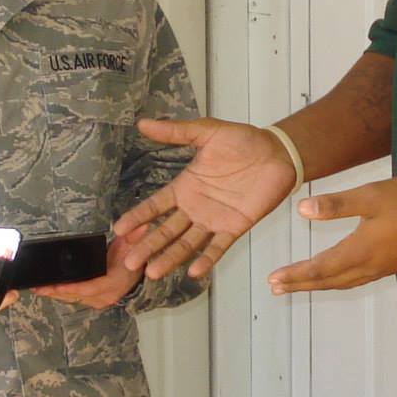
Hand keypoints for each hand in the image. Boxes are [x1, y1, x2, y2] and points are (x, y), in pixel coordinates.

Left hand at [33, 235, 142, 309]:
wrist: (136, 268)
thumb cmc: (133, 256)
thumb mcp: (133, 243)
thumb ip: (133, 236)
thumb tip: (140, 227)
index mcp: (115, 283)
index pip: (91, 288)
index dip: (73, 288)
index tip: (56, 286)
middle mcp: (106, 295)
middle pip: (78, 296)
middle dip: (57, 292)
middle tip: (39, 288)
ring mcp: (99, 299)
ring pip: (74, 299)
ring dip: (56, 295)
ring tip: (39, 289)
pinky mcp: (93, 299)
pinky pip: (75, 298)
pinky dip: (62, 294)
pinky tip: (49, 290)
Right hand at [113, 118, 298, 281]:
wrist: (278, 152)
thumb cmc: (243, 140)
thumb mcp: (206, 131)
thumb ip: (176, 132)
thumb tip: (143, 123)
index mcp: (185, 187)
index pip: (155, 206)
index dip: (138, 218)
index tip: (119, 230)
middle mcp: (195, 208)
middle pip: (166, 231)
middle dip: (148, 246)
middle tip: (130, 263)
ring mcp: (214, 220)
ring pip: (187, 243)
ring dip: (170, 257)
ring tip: (153, 273)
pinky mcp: (235, 227)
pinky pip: (218, 246)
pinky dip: (206, 259)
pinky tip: (193, 272)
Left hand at [269, 175, 396, 294]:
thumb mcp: (371, 196)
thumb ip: (336, 205)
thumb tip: (301, 210)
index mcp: (359, 250)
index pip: (319, 268)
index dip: (295, 275)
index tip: (273, 280)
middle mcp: (369, 266)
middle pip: (329, 281)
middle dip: (301, 285)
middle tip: (277, 289)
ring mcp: (383, 268)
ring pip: (344, 282)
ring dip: (319, 285)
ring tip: (300, 286)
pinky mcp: (394, 265)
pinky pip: (358, 279)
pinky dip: (339, 281)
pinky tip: (338, 275)